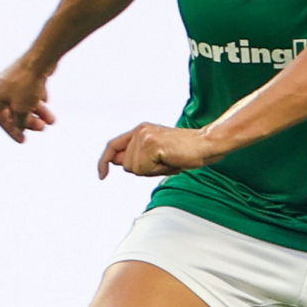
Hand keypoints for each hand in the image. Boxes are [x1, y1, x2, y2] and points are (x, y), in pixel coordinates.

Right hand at [0, 56, 56, 143]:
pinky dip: (38, 98)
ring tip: (52, 120)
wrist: (40, 60)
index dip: (12, 131)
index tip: (23, 141)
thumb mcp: (22, 110)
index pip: (1, 119)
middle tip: (42, 128)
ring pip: (26, 101)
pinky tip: (46, 99)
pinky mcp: (27, 74)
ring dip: (38, 112)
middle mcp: (3, 87)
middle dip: (29, 121)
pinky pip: (32, 91)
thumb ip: (19, 122)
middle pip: (15, 111)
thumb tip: (18, 129)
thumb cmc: (27, 85)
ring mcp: (15, 80)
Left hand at [98, 123, 214, 178]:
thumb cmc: (185, 152)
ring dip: (153, 171)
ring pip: (135, 168)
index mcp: (140, 131)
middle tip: (164, 163)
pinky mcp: (151, 144)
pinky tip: (170, 160)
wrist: (205, 145)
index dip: (104, 161)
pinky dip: (158, 170)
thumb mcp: (157, 155)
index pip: (113, 146)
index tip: (102, 175)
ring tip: (169, 161)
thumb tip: (118, 163)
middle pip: (127, 165)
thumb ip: (138, 157)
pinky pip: (145, 169)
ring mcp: (144, 136)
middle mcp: (139, 131)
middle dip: (144, 171)